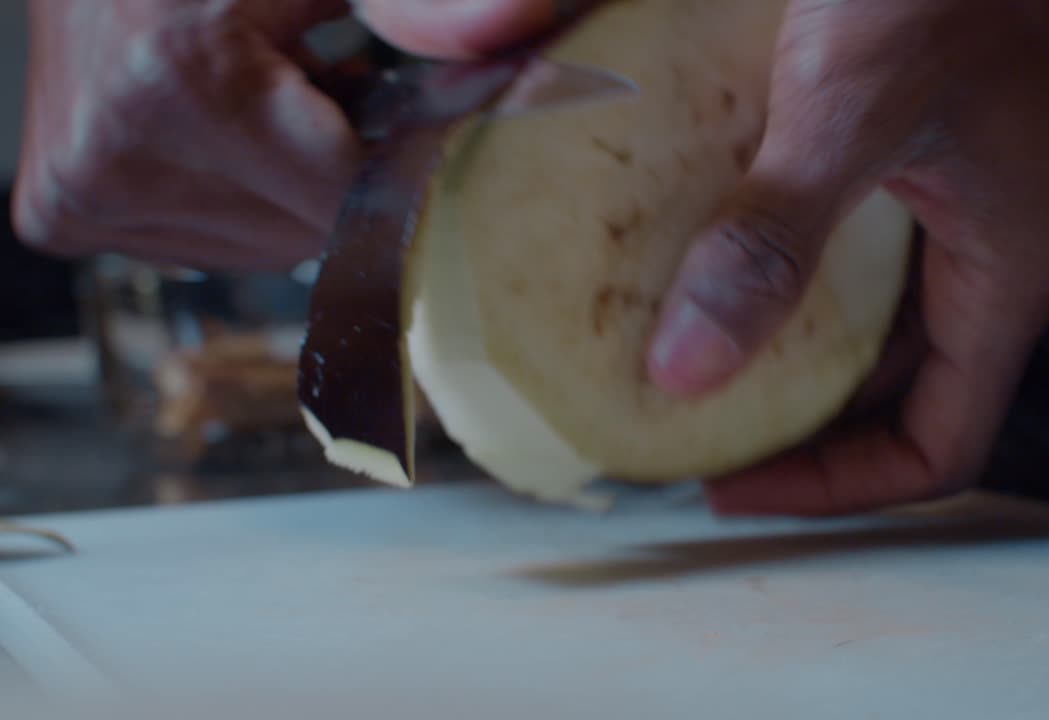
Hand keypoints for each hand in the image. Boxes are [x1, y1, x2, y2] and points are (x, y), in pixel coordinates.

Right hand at [11, 0, 554, 270]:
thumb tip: (521, 23)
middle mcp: (116, 155)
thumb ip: (415, 2)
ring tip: (261, 102)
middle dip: (338, 167)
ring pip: (265, 248)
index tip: (414, 122)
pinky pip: (207, 245)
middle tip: (319, 85)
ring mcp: (83, 195)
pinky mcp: (64, 215)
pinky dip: (237, 200)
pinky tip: (221, 134)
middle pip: (311, 230)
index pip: (349, 193)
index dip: (400, 163)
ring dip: (288, 188)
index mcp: (180, 82)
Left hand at [644, 0, 1048, 514]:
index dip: (837, 487)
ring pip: (861, 323)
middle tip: (685, 430)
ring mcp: (944, 201)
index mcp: (1004, 274)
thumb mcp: (855, 106)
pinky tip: (701, 257)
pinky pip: (841, 247)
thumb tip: (687, 369)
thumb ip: (777, 234)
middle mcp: (980, 253)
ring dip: (777, 350)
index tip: (732, 485)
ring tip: (676, 360)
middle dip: (791, 426)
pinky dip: (775, 270)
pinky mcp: (905, 150)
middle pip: (889, 396)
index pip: (936, 446)